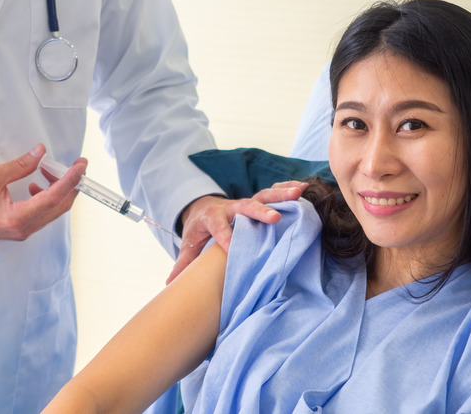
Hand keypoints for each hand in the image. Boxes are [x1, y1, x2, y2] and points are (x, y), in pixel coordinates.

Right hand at [0, 144, 86, 240]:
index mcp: (18, 217)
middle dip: (70, 184)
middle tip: (75, 165)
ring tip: (47, 170)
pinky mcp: (19, 229)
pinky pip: (42, 214)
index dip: (71, 179)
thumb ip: (20, 165)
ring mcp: (23, 231)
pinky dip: (46, 198)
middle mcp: (25, 228)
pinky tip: (35, 185)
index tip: (81, 165)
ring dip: (57, 190)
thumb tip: (40, 152)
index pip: (55, 197)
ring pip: (53, 211)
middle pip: (60, 207)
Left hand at [166, 181, 307, 283]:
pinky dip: (286, 188)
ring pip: (262, 196)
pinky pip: (271, 192)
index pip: (218, 228)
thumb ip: (183, 262)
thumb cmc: (199, 229)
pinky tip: (303, 187)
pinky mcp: (254, 199)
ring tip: (299, 192)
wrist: (202, 207)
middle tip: (275, 218)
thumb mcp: (189, 243)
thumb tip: (168, 284)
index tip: (234, 250)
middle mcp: (229, 207)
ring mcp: (243, 202)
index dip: (226, 238)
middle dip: (259, 212)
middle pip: (244, 207)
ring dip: (280, 194)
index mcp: (211, 219)